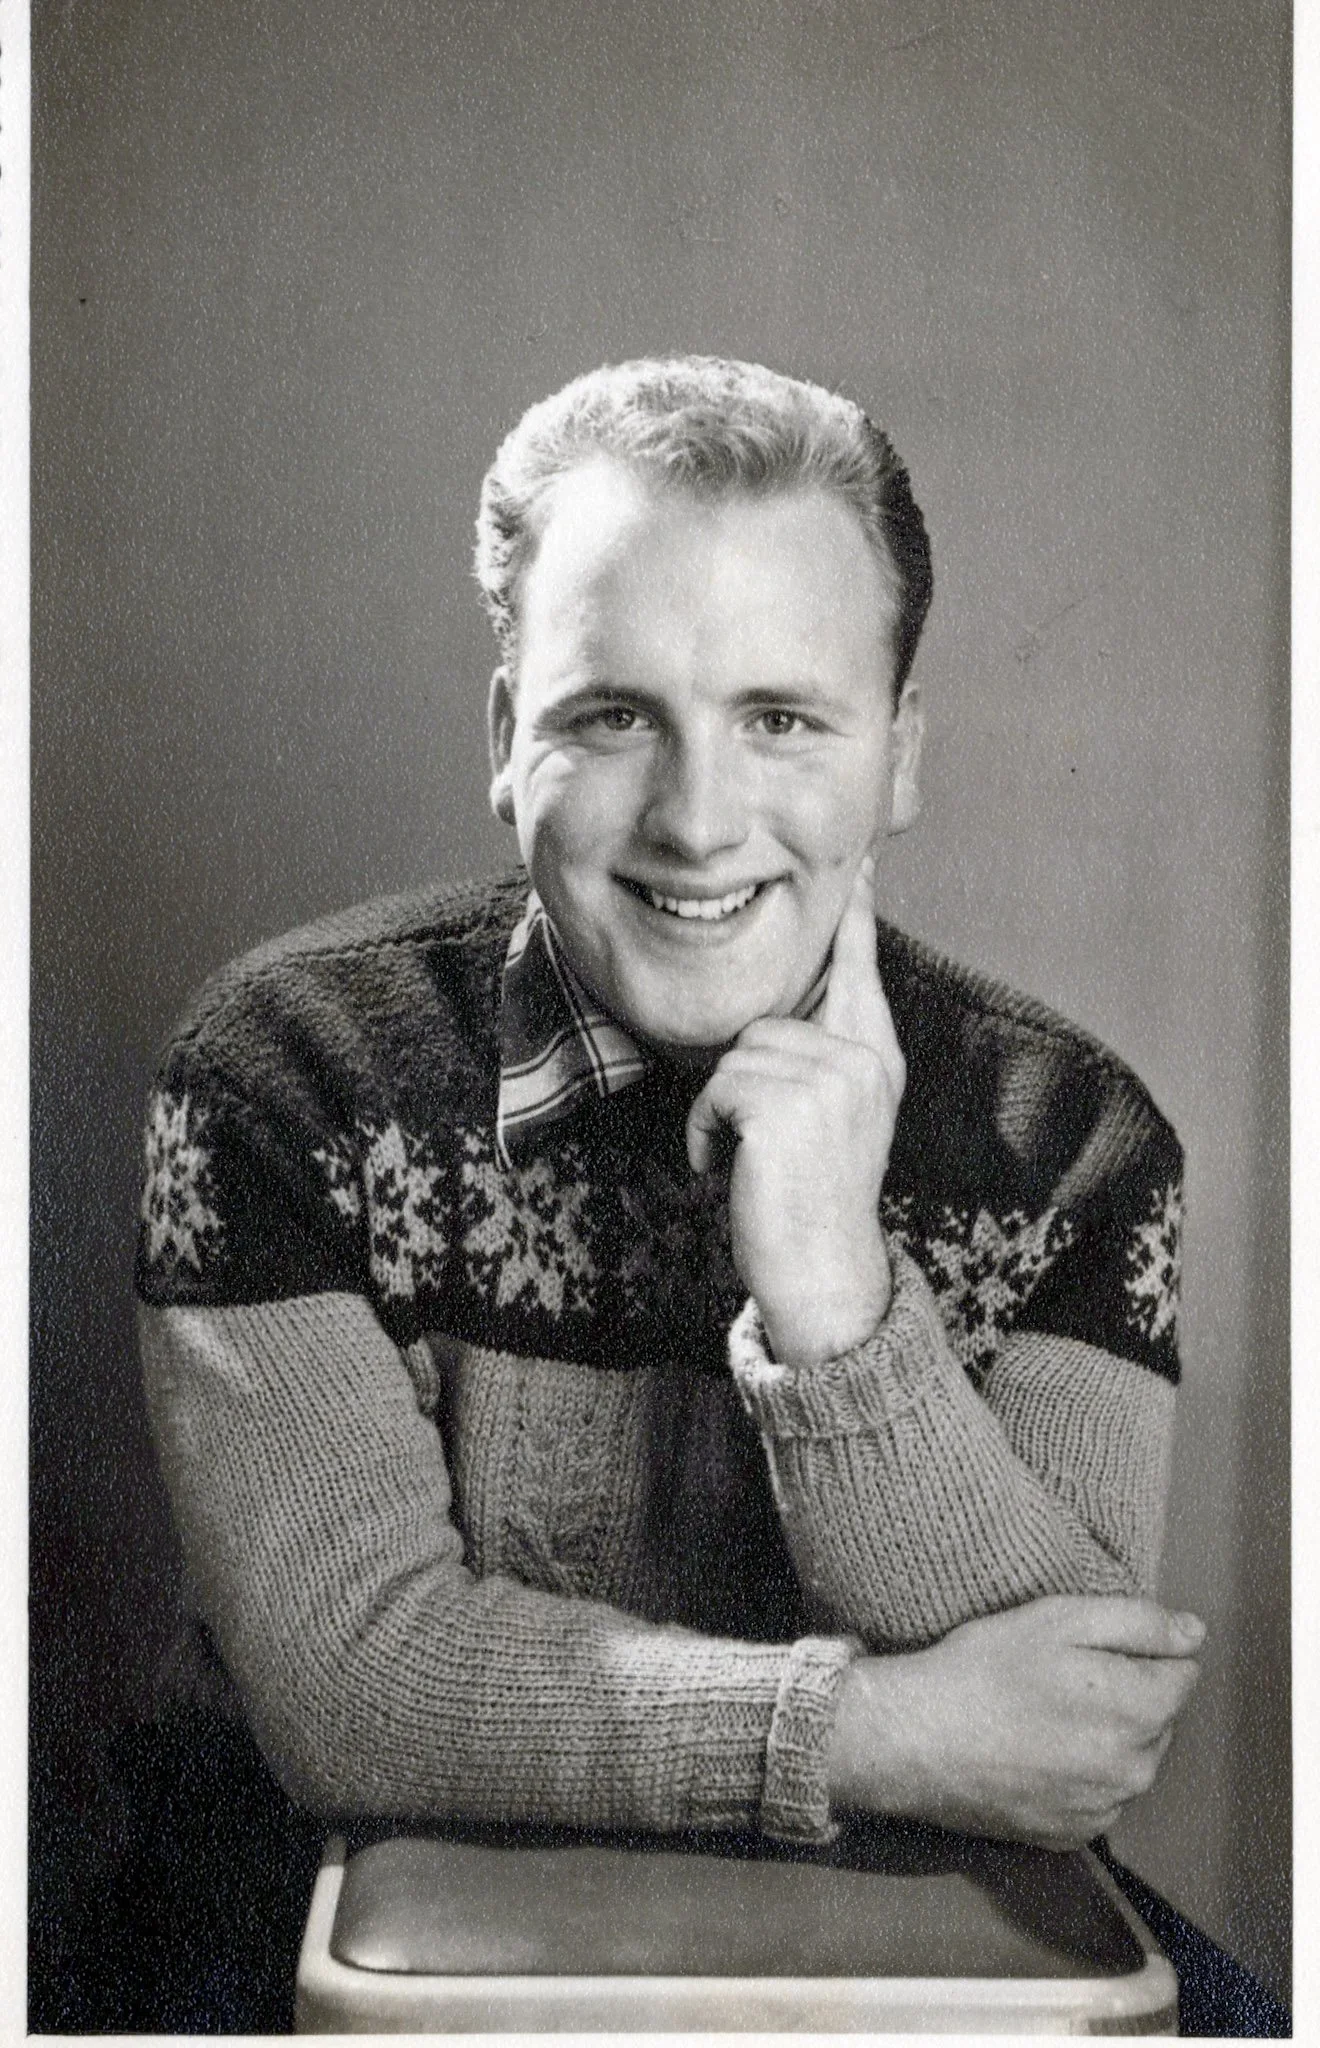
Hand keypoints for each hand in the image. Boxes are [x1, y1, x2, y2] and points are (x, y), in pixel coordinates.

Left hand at [686, 857, 905, 1364]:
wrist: (821, 1273)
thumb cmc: (808, 1199)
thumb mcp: (827, 1118)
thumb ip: (818, 1059)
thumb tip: (771, 1022)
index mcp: (874, 1057)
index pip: (858, 968)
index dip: (854, 916)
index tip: (861, 863)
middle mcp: (862, 1060)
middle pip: (762, 1022)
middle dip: (740, 1084)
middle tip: (767, 1148)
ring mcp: (829, 1080)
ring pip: (734, 1056)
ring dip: (720, 1113)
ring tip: (752, 1161)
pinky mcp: (785, 1105)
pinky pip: (714, 1088)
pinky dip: (704, 1133)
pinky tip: (730, 1170)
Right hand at [828, 1595, 1204, 1848]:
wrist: (916, 1740)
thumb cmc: (985, 1668)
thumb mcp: (1058, 1618)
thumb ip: (1138, 1622)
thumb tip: (1194, 1634)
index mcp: (1139, 1710)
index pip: (1182, 1674)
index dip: (1140, 1651)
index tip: (1090, 1648)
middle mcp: (1135, 1770)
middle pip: (1158, 1719)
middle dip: (1126, 1695)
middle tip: (1060, 1677)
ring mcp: (1103, 1810)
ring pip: (1130, 1760)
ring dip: (1106, 1737)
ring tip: (1043, 1716)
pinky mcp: (1071, 1837)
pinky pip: (1099, 1797)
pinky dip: (1080, 1776)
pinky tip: (1036, 1753)